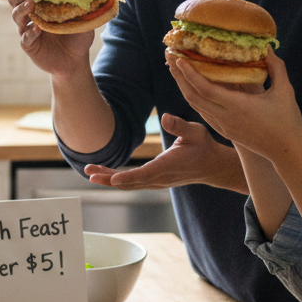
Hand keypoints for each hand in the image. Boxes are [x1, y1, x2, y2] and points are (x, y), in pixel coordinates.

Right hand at [8, 0, 93, 78]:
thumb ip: (82, 4)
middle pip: (15, 1)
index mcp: (41, 6)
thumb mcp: (83, 18)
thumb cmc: (78, 37)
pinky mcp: (29, 46)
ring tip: (31, 4)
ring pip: (17, 17)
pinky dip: (30, 33)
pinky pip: (25, 38)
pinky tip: (37, 29)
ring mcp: (28, 31)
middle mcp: (31, 17)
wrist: (76, 61)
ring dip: (22, 9)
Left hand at [83, 113, 245, 192]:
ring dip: (109, 178)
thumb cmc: (204, 146)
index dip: (129, 177)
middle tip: (89, 172)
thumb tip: (165, 117)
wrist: (212, 166)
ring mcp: (156, 182)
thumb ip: (180, 126)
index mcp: (168, 167)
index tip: (113, 179)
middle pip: (131, 182)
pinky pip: (133, 182)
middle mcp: (160, 178)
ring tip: (90, 171)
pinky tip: (104, 173)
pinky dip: (117, 178)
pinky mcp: (154, 181)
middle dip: (109, 178)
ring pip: (129, 184)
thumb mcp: (196, 132)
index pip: (146, 175)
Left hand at [166, 49, 301, 160]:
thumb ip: (276, 68)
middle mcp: (225, 117)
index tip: (179, 59)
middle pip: (193, 97)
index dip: (190, 74)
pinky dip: (193, 98)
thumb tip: (267, 47)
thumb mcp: (284, 91)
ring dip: (183, 87)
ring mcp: (223, 126)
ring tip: (175, 69)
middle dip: (179, 77)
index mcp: (238, 107)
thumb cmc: (288, 120)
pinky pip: (203, 112)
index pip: (205, 90)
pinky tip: (189, 88)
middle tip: (169, 58)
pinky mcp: (224, 130)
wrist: (286, 151)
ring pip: (195, 105)